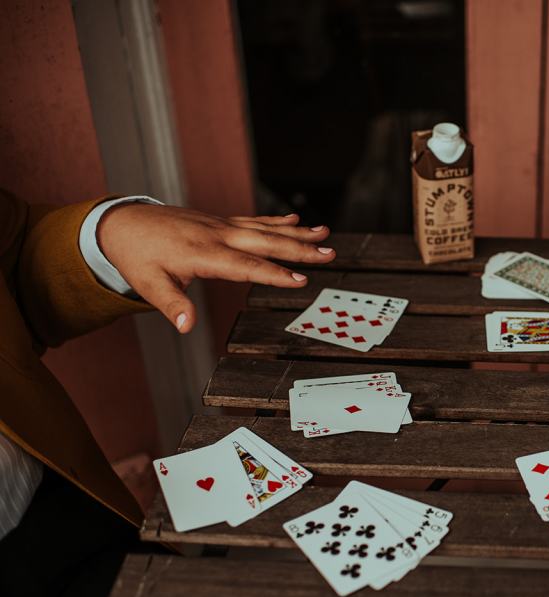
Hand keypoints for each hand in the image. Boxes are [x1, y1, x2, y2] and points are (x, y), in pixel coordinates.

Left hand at [97, 203, 333, 332]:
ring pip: (265, 229)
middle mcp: (218, 236)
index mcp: (204, 254)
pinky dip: (276, 221)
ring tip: (325, 233)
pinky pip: (254, 221)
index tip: (300, 280)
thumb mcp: (147, 284)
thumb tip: (186, 326)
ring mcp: (221, 226)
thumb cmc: (136, 256)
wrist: (122, 223)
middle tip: (328, 253)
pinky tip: (295, 219)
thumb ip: (170, 304)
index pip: (247, 266)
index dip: (275, 274)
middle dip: (299, 248)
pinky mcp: (219, 222)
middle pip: (266, 243)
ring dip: (297, 232)